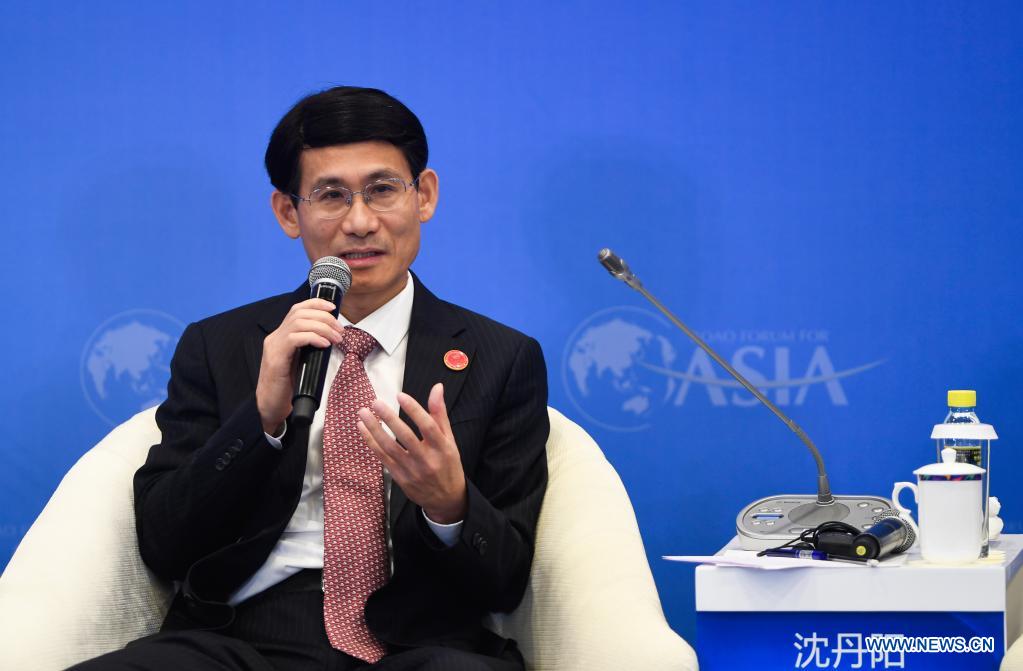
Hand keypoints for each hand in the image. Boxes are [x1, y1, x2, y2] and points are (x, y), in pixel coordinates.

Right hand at [256, 298, 342, 433]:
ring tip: (336, 338)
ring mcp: (273, 346)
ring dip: (323, 327)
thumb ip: (309, 347)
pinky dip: (313, 337)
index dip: (316, 304)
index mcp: (281, 335)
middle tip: (340, 330)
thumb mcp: (301, 361)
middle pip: (299, 312)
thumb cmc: (288, 386)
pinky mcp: (275, 358)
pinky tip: (324, 344)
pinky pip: (295, 338)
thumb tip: (331, 337)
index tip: (333, 308)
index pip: (297, 309)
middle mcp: (275, 337)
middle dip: (324, 317)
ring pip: (299, 322)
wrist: (271, 406)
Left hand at [357, 383, 467, 523]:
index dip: (414, 410)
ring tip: (363, 413)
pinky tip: (363, 429)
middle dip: (389, 418)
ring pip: (390, 447)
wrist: (446, 499)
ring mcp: (412, 470)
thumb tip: (437, 388)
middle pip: (406, 437)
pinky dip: (372, 443)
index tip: (400, 395)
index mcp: (442, 448)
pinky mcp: (400, 478)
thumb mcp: (450, 440)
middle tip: (375, 402)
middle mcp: (427, 460)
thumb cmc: (448, 464)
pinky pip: (383, 458)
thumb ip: (440, 414)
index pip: (428, 426)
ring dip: (375, 429)